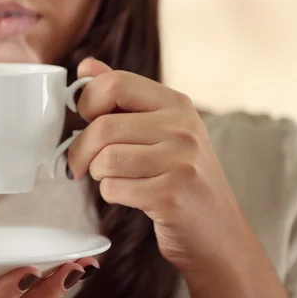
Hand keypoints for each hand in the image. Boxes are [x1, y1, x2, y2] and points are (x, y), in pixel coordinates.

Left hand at [67, 57, 253, 277]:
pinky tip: (132, 196)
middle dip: (81, 150)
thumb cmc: (179, 177)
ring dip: (98, 174)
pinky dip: (112, 195)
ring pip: (104, 160)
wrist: (216, 232)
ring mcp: (181, 160)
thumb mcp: (159, 129)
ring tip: (114, 179)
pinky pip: (113, 189)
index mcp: (176, 103)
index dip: (87, 102)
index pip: (115, 83)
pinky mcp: (172, 194)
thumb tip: (86, 66)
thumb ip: (122, 96)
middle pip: (102, 126)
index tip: (84, 120)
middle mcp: (182, 127)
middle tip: (79, 164)